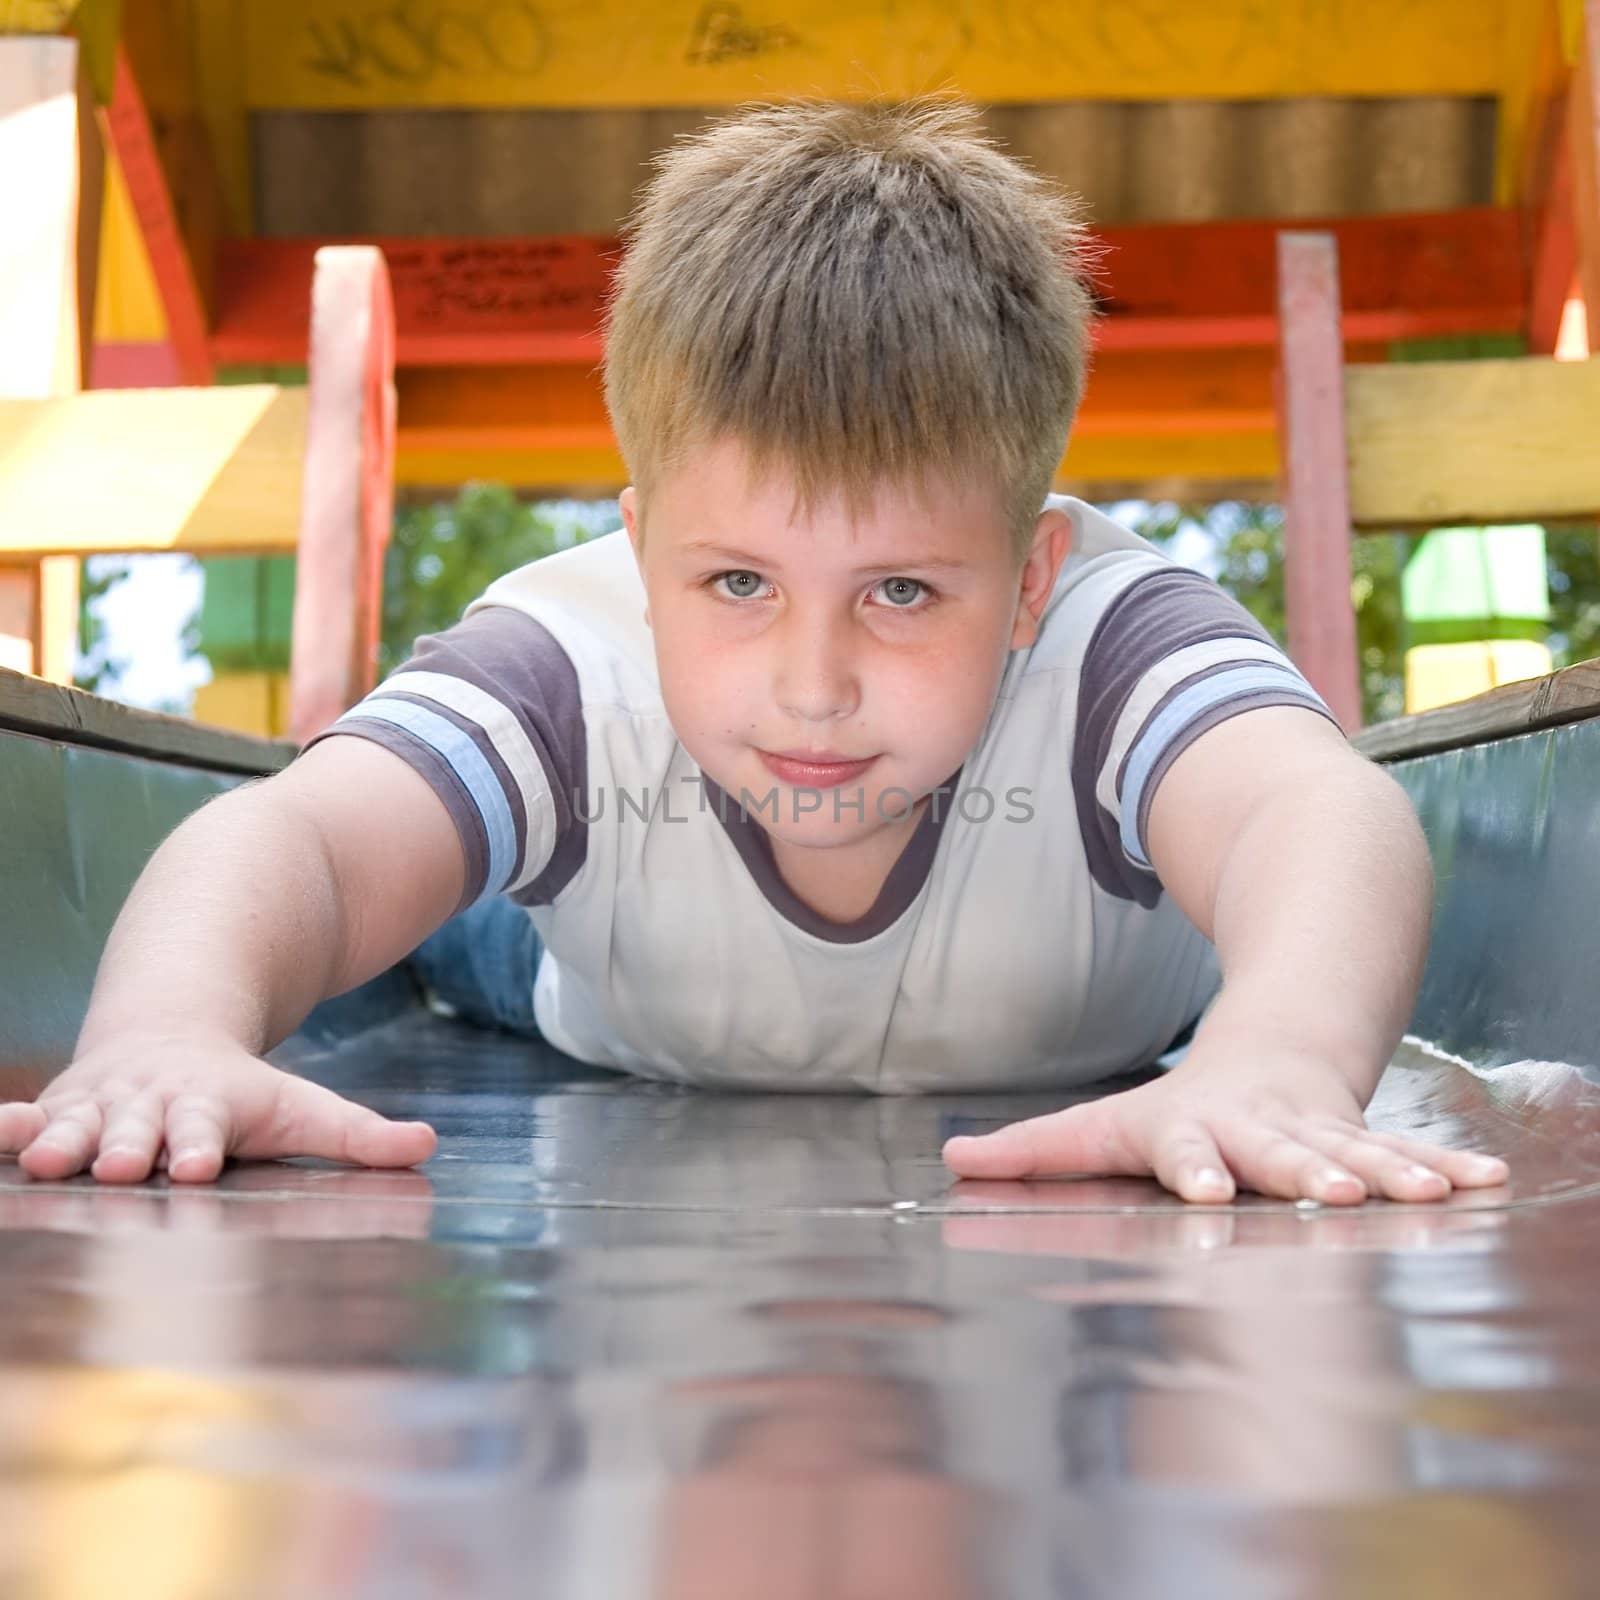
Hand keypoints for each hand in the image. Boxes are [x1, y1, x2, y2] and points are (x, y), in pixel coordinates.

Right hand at [0, 1029, 436, 1185]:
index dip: (202, 1144)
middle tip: (120, 1166)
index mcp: (209, 1106)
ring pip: (78, 1127)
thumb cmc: (242, 1092)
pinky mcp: (63, 1112)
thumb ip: (357, 1134)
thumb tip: (429, 1146)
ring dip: (63, 1143)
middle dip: (127, 1147)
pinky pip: (29, 1120)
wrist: (171, 1033)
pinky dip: (8, 1129)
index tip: (200, 1162)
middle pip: (139, 1129)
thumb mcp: (302, 1106)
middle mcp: (151, 1105)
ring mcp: (102, 1107)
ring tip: (45, 1160)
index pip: (207, 1128)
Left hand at [941, 1044, 1508, 1205]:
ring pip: (1350, 1151)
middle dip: (1299, 1169)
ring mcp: (1312, 1130)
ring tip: (1423, 1195)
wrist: (1272, 1051)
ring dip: (1381, 1173)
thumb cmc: (1175, 1113)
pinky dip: (1444, 1169)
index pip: (1181, 1150)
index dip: (1190, 1168)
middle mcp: (1252, 1130)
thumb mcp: (1104, 1124)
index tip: (1203, 1191)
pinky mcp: (1359, 1137)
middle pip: (1273, 1150)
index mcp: (1188, 1131)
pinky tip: (1488, 1184)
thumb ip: (1035, 1150)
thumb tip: (949, 1162)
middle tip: (1322, 1192)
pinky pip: (1405, 1154)